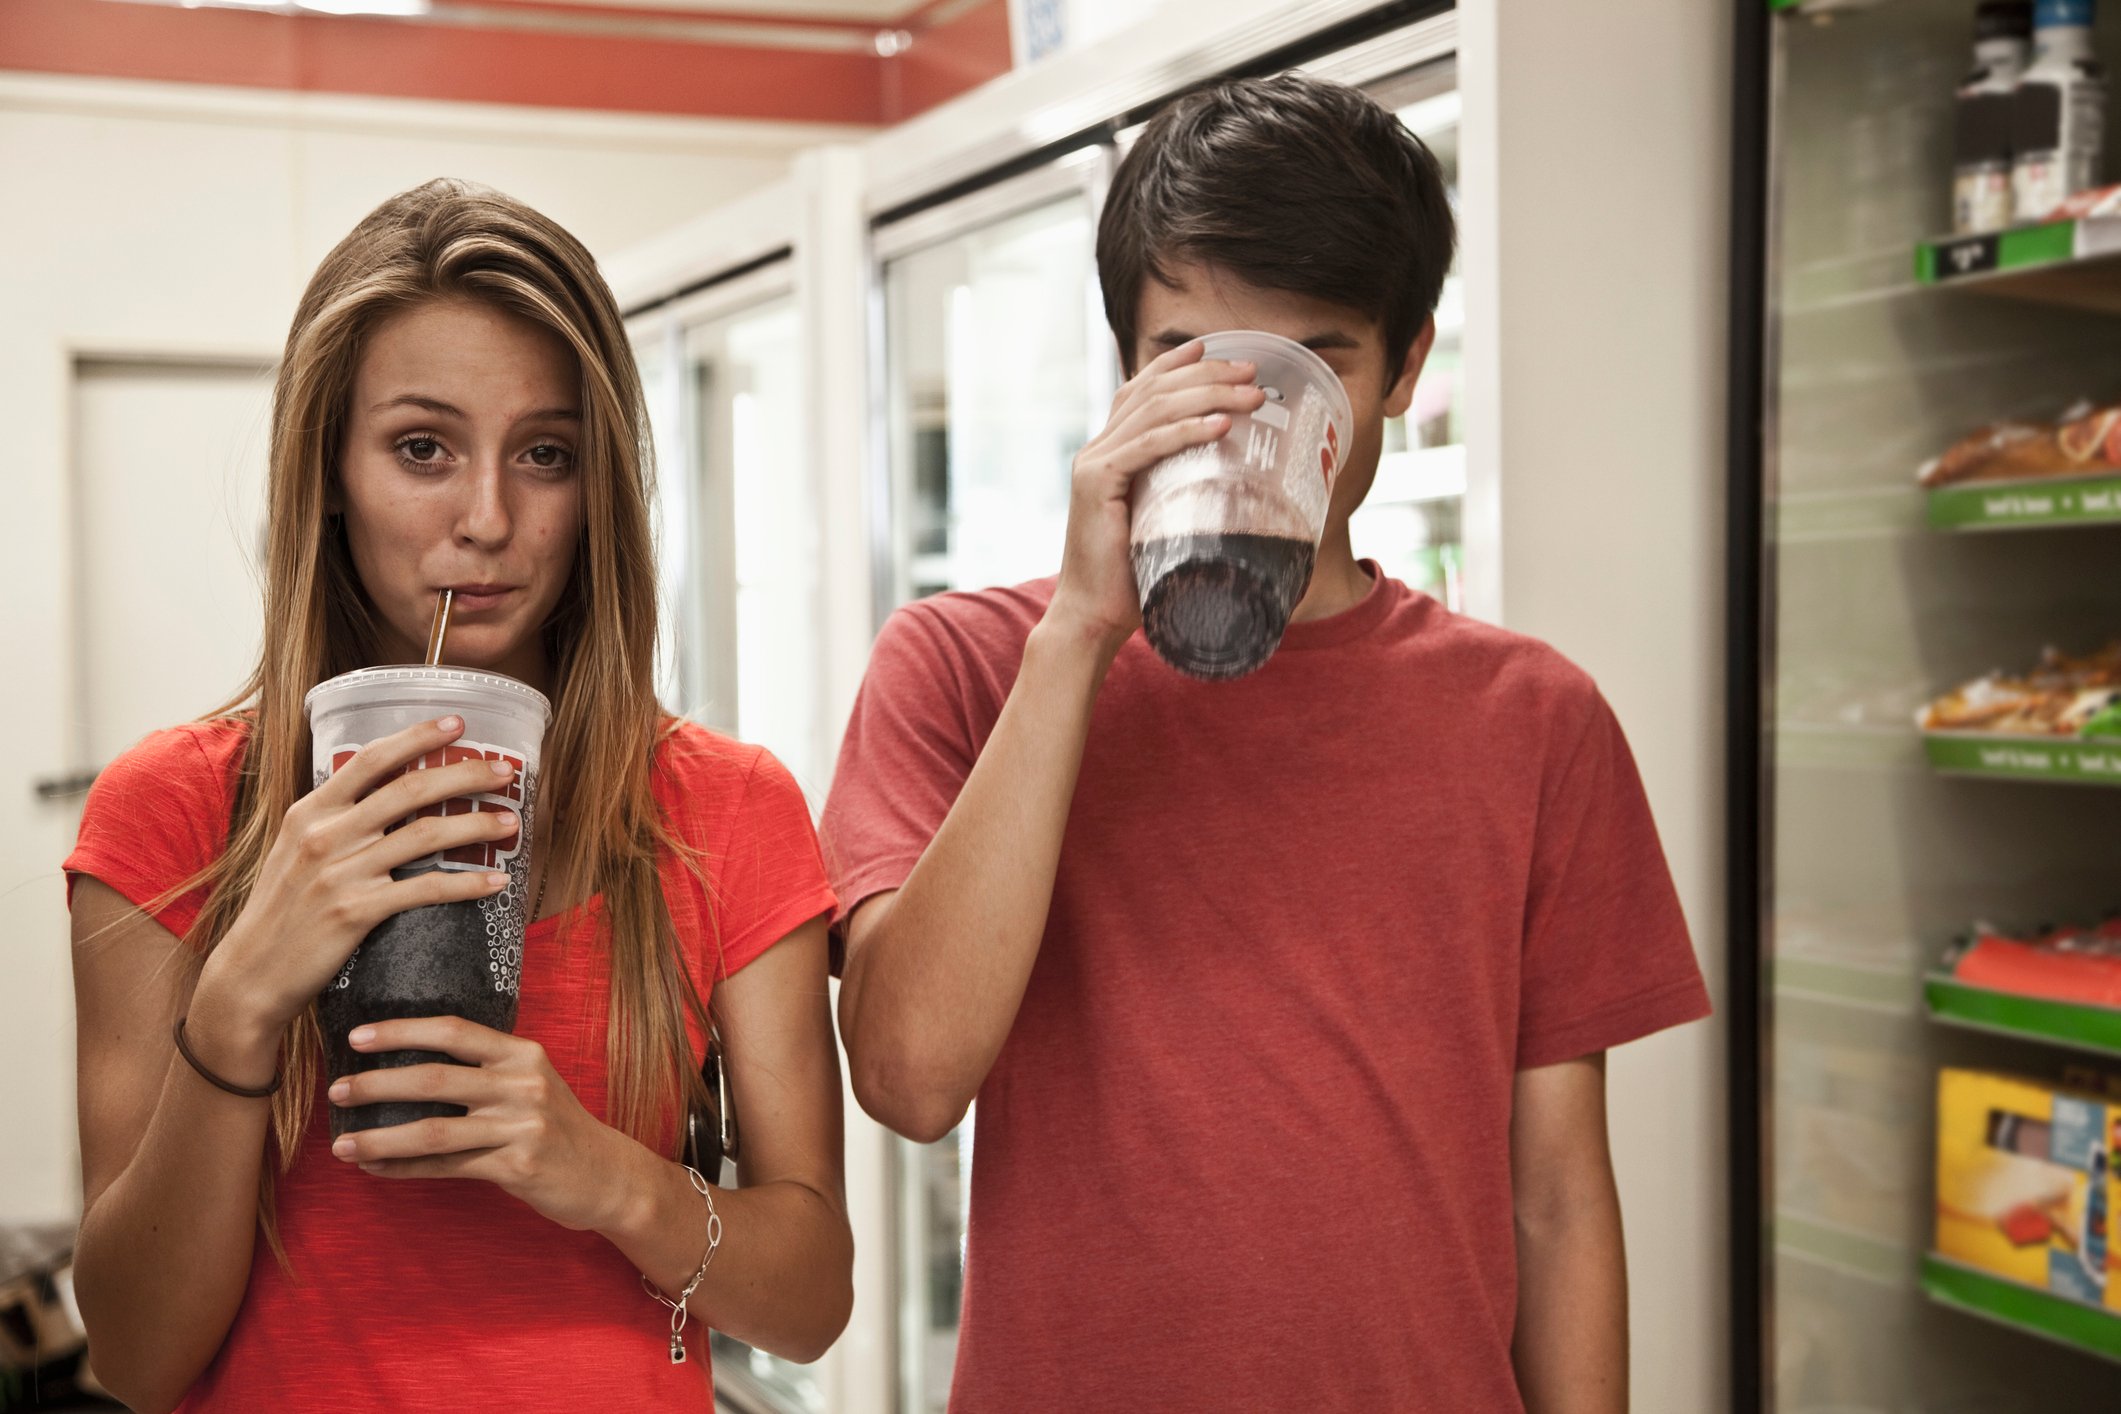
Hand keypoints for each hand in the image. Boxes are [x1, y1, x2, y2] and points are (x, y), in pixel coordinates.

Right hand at [200, 717, 521, 1033]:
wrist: (251, 973)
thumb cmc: (282, 911)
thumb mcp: (296, 850)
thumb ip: (337, 821)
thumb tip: (389, 794)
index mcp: (311, 812)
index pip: (371, 759)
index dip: (417, 736)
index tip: (458, 723)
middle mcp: (325, 834)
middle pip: (410, 789)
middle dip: (465, 775)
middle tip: (505, 770)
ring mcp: (340, 872)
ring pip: (426, 835)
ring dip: (477, 826)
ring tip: (511, 822)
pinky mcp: (356, 911)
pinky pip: (425, 889)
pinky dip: (467, 884)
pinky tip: (496, 882)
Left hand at [327, 1016, 629, 1233]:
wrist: (607, 1175)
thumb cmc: (557, 1127)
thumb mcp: (532, 1084)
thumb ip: (486, 1070)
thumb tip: (410, 1065)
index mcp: (523, 1054)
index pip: (455, 1031)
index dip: (403, 1031)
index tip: (358, 1036)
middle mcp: (523, 1084)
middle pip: (435, 1079)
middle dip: (378, 1084)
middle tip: (337, 1090)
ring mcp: (522, 1126)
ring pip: (434, 1130)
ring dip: (380, 1138)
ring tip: (341, 1144)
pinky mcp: (516, 1167)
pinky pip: (447, 1167)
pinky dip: (404, 1169)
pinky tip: (375, 1169)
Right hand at [1048, 341, 1265, 653]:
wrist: (1093, 616)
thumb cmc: (1134, 580)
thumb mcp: (1163, 524)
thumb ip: (1181, 497)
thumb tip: (1234, 488)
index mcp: (1108, 454)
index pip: (1140, 391)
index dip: (1177, 364)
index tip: (1216, 348)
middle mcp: (1096, 450)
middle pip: (1152, 391)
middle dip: (1206, 373)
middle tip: (1252, 370)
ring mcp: (1093, 464)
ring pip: (1154, 410)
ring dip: (1208, 395)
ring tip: (1252, 393)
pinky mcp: (1095, 484)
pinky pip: (1147, 446)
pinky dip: (1186, 431)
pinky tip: (1219, 424)